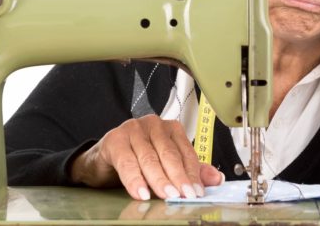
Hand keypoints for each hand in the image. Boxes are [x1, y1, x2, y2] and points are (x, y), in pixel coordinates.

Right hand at [70, 114, 224, 199]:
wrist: (104, 160)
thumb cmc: (137, 159)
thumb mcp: (165, 166)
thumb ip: (189, 170)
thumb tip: (216, 178)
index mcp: (170, 128)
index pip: (186, 152)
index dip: (193, 173)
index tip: (197, 192)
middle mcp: (153, 125)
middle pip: (169, 154)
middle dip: (178, 177)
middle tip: (185, 195)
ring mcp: (133, 129)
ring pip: (149, 158)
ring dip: (159, 179)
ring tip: (167, 195)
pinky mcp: (115, 139)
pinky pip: (127, 162)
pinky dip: (135, 179)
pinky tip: (141, 192)